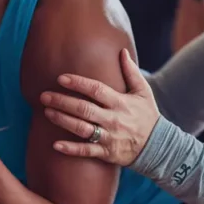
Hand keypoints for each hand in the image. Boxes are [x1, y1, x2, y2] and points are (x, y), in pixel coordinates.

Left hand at [39, 49, 158, 165]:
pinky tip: (55, 145)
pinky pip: (86, 151)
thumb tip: (122, 51)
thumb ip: (131, 72)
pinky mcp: (106, 153)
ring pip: (82, 129)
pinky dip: (71, 149)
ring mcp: (109, 137)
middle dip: (62, 102)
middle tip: (44, 96)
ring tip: (46, 112)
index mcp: (121, 102)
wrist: (158, 147)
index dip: (78, 84)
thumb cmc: (147, 116)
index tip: (61, 78)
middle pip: (84, 109)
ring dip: (63, 121)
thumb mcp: (144, 92)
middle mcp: (113, 119)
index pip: (96, 90)